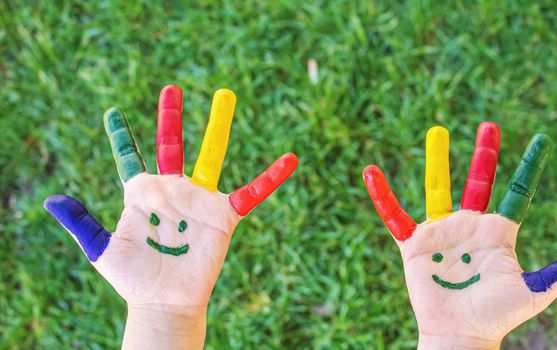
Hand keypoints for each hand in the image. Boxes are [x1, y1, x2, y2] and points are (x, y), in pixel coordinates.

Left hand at [45, 85, 297, 348]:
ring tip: (225, 96)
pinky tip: (290, 160)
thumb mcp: (100, 249)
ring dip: (217, 126)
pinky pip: (251, 192)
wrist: (162, 301)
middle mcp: (171, 189)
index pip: (130, 156)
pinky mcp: (222, 215)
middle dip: (170, 116)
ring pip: (210, 155)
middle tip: (171, 89)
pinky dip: (271, 177)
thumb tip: (50, 198)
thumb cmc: (132, 278)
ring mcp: (198, 200)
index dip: (121, 135)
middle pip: (172, 144)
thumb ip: (81, 222)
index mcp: (141, 193)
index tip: (113, 113)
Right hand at [363, 123, 556, 348]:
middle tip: (490, 126)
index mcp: (498, 231)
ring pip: (437, 188)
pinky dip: (383, 195)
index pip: (516, 191)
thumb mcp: (534, 291)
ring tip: (437, 131)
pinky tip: (371, 172)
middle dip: (484, 154)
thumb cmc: (497, 316)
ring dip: (437, 159)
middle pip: (478, 180)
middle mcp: (470, 225)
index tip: (541, 139)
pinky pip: (395, 215)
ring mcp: (442, 232)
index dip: (528, 166)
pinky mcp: (415, 244)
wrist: (461, 334)